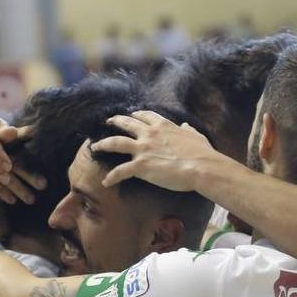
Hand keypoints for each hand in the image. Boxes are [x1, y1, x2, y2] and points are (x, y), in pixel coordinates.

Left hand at [90, 110, 225, 191]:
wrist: (200, 167)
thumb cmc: (202, 153)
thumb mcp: (195, 136)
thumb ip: (188, 130)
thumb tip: (186, 125)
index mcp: (163, 126)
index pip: (146, 116)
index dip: (137, 115)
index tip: (132, 115)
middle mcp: (149, 134)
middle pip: (127, 124)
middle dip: (115, 121)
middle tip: (108, 121)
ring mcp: (143, 149)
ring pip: (116, 143)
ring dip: (103, 144)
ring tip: (95, 147)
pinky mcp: (140, 166)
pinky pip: (120, 171)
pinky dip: (112, 177)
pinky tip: (106, 182)